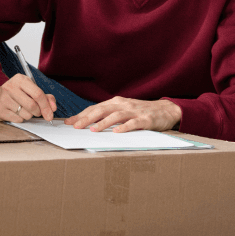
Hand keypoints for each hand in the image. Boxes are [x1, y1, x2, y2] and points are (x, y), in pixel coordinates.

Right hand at [0, 74, 57, 122]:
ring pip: (26, 114)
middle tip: (36, 112)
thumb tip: (53, 107)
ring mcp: (3, 98)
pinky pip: (18, 119)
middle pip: (32, 106)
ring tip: (23, 109)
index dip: (46, 106)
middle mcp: (10, 87)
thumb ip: (45, 97)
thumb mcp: (30, 89)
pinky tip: (15, 112)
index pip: (38, 94)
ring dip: (29, 115)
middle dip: (38, 112)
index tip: (50, 113)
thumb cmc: (16, 93)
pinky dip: (20, 118)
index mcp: (20, 79)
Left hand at [64, 97, 181, 132]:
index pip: (95, 108)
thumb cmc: (141, 112)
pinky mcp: (145, 119)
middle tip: (75, 127)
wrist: (166, 110)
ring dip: (103, 123)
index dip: (81, 115)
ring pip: (116, 116)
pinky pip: (133, 123)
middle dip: (87, 118)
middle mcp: (123, 105)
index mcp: (116, 103)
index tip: (68, 122)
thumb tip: (88, 124)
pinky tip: (117, 132)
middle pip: (102, 110)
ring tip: (92, 130)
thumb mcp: (123, 111)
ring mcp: (134, 111)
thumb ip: (108, 115)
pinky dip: (125, 127)